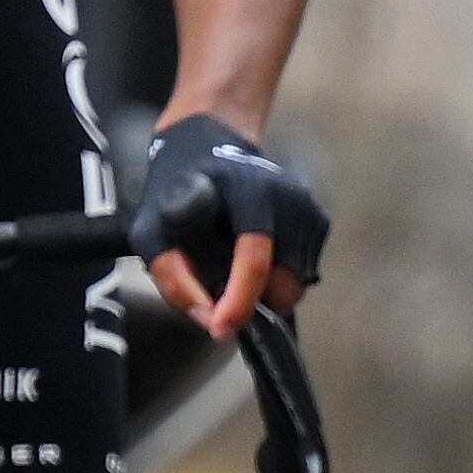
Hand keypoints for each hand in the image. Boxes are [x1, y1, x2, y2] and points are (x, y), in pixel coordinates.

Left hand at [131, 113, 326, 340]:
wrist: (212, 144)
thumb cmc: (178, 187)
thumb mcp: (153, 227)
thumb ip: (173, 275)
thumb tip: (208, 319)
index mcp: (250, 191)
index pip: (255, 256)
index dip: (240, 301)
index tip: (222, 329)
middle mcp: (289, 198)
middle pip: (285, 280)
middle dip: (256, 300)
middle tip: (224, 292)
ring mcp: (309, 208)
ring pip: (298, 282)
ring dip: (268, 290)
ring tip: (237, 267)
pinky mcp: (319, 219)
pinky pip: (305, 271)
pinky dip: (280, 277)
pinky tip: (256, 255)